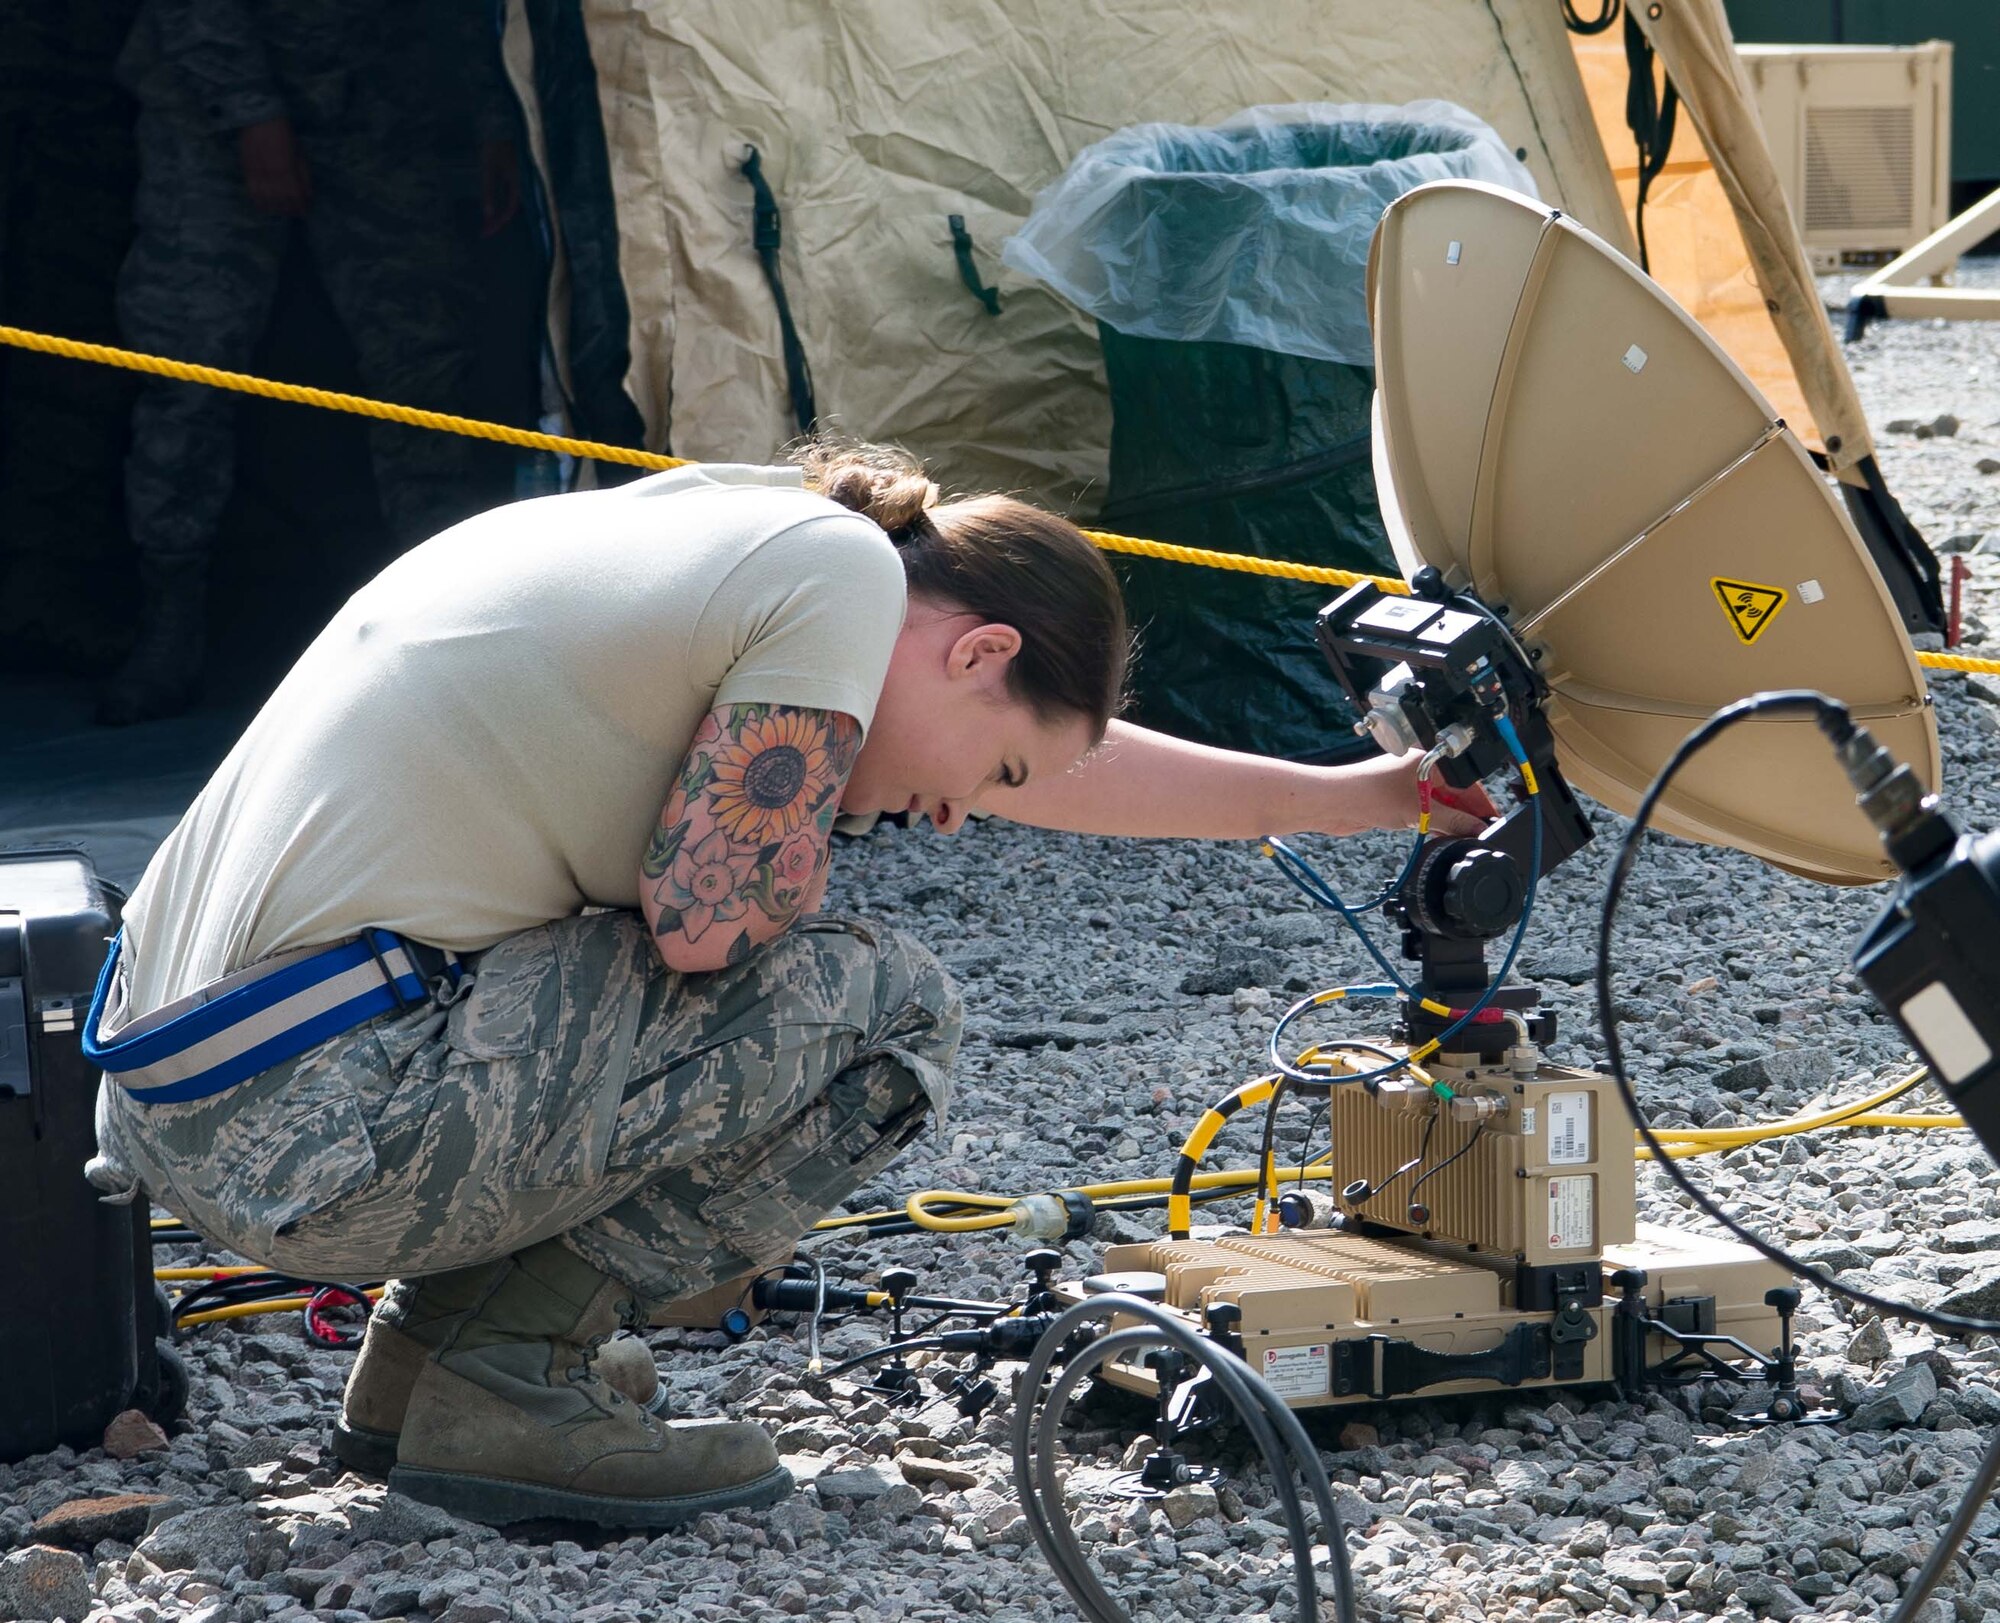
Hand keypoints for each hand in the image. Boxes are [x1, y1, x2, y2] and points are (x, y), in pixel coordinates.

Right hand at [238, 117, 310, 215]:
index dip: (301, 207)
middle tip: (294, 213)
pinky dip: (259, 202)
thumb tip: (309, 195)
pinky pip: (252, 192)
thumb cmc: (283, 134)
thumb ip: (304, 175)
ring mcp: (258, 173)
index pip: (296, 196)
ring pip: (267, 199)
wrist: (259, 118)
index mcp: (288, 169)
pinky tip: (264, 206)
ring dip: (275, 208)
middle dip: (290, 209)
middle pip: (282, 201)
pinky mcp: (247, 170)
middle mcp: (273, 174)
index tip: (305, 212)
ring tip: (281, 211)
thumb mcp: (300, 154)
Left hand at [480, 139, 519, 236]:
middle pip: (512, 209)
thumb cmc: (496, 145)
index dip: (498, 222)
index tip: (486, 232)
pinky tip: (497, 209)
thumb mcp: (489, 168)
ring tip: (489, 223)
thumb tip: (488, 214)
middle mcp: (524, 185)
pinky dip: (505, 204)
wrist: (503, 125)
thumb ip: (489, 191)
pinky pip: (515, 196)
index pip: (509, 209)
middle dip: (498, 221)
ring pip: (514, 204)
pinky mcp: (521, 178)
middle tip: (485, 232)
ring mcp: (523, 182)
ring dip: (501, 214)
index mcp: (518, 183)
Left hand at [1327, 751, 1496, 837]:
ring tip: (1462, 838)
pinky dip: (1434, 823)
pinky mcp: (1397, 800)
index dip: (1480, 803)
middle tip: (1479, 835)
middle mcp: (1420, 768)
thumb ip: (1452, 821)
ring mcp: (1408, 784)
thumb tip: (1476, 829)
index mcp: (1430, 759)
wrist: (1334, 802)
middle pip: (1454, 793)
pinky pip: (1425, 812)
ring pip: (1439, 804)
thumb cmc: (1368, 793)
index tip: (1491, 821)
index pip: (1466, 781)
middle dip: (1466, 814)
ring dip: (1449, 821)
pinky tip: (1441, 836)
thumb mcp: (1419, 810)